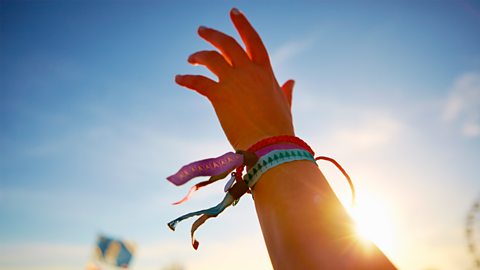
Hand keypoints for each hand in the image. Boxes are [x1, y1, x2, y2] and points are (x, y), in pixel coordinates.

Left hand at [175, 8, 294, 149]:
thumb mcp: (284, 104)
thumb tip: (292, 81)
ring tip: (190, 58)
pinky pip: (198, 81)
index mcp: (265, 71)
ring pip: (210, 58)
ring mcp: (233, 81)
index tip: (234, 12)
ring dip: (198, 55)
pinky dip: (187, 78)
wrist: (269, 144)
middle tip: (201, 30)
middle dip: (212, 35)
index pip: (253, 40)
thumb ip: (285, 90)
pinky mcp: (219, 95)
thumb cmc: (279, 128)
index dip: (243, 24)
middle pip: (227, 43)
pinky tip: (179, 78)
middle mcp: (248, 71)